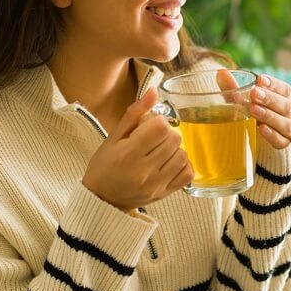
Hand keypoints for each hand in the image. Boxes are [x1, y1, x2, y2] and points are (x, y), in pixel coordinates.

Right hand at [82, 88, 192, 212]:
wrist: (102, 199)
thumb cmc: (105, 166)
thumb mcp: (113, 137)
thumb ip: (135, 113)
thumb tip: (154, 91)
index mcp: (128, 154)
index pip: (160, 127)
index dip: (157, 121)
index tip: (148, 127)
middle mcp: (144, 171)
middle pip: (174, 139)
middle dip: (166, 134)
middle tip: (153, 139)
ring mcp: (156, 184)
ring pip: (183, 154)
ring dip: (174, 149)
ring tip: (160, 152)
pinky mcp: (165, 194)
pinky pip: (188, 173)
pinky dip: (182, 164)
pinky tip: (169, 162)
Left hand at [240, 72, 290, 149]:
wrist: (270, 142)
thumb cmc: (259, 115)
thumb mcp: (248, 102)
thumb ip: (236, 89)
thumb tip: (221, 72)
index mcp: (286, 99)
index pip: (284, 89)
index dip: (273, 84)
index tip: (260, 80)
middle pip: (285, 105)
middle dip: (269, 99)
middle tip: (254, 93)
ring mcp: (290, 131)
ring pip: (285, 123)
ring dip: (269, 115)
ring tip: (254, 110)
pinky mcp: (285, 146)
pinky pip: (281, 141)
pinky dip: (272, 135)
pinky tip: (261, 129)